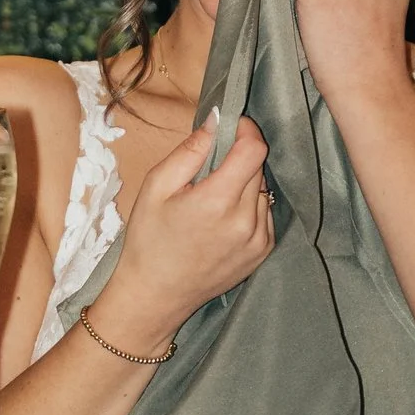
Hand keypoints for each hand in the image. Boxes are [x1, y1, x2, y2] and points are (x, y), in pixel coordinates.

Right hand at [97, 112, 275, 348]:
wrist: (156, 295)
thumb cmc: (149, 241)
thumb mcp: (156, 187)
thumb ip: (190, 151)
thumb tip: (216, 119)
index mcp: (217, 202)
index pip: (254, 149)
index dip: (244, 130)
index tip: (230, 127)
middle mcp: (246, 221)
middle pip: (258, 167)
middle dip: (237, 157)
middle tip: (208, 169)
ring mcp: (258, 239)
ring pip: (263, 190)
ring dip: (244, 184)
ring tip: (213, 199)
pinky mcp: (263, 252)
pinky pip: (265, 213)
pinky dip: (249, 207)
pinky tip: (222, 220)